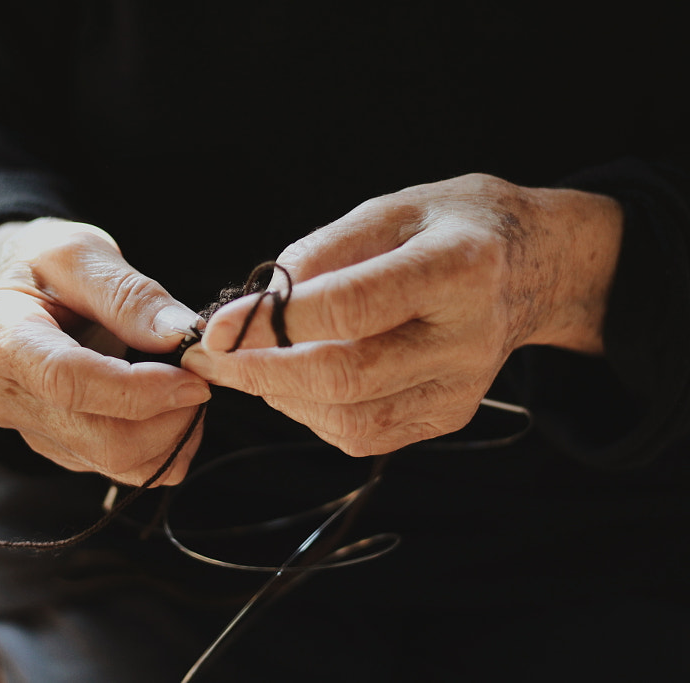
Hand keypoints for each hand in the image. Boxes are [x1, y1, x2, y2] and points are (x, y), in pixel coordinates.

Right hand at [0, 218, 208, 485]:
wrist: (19, 291)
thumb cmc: (44, 264)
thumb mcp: (81, 253)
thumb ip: (129, 294)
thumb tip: (182, 336)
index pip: (67, 381)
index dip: (139, 388)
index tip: (193, 377)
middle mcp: (3, 396)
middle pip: (100, 439)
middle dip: (169, 417)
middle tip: (200, 377)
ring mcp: (30, 431)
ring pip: (117, 462)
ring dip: (173, 434)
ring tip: (186, 384)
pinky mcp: (57, 449)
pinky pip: (121, 467)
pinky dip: (162, 444)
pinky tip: (168, 403)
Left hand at [182, 173, 621, 455]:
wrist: (531, 267)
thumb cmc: (451, 226)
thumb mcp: (392, 208)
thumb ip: (323, 251)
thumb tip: (256, 303)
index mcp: (457, 269)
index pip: (350, 308)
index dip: (272, 323)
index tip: (215, 326)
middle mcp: (466, 339)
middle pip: (344, 378)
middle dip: (258, 372)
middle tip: (209, 358)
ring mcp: (461, 389)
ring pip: (347, 419)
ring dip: (279, 394)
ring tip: (250, 359)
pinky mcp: (448, 416)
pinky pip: (362, 434)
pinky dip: (310, 411)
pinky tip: (294, 378)